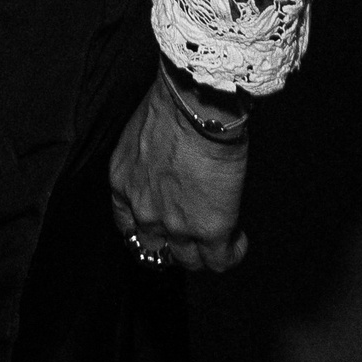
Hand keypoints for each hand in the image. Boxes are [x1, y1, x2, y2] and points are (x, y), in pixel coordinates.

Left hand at [109, 66, 248, 275]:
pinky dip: (231, 253)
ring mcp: (175, 225)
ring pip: (189, 261)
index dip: (146, 228)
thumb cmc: (172, 101)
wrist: (195, 103)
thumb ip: (147, 160)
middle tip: (192, 231)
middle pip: (156, 248)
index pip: (126, 224)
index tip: (161, 225)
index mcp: (123, 182)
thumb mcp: (142, 134)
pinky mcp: (209, 229)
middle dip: (174, 243)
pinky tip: (238, 239)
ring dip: (204, 252)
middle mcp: (144, 210)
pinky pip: (220, 260)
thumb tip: (167, 162)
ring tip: (221, 237)